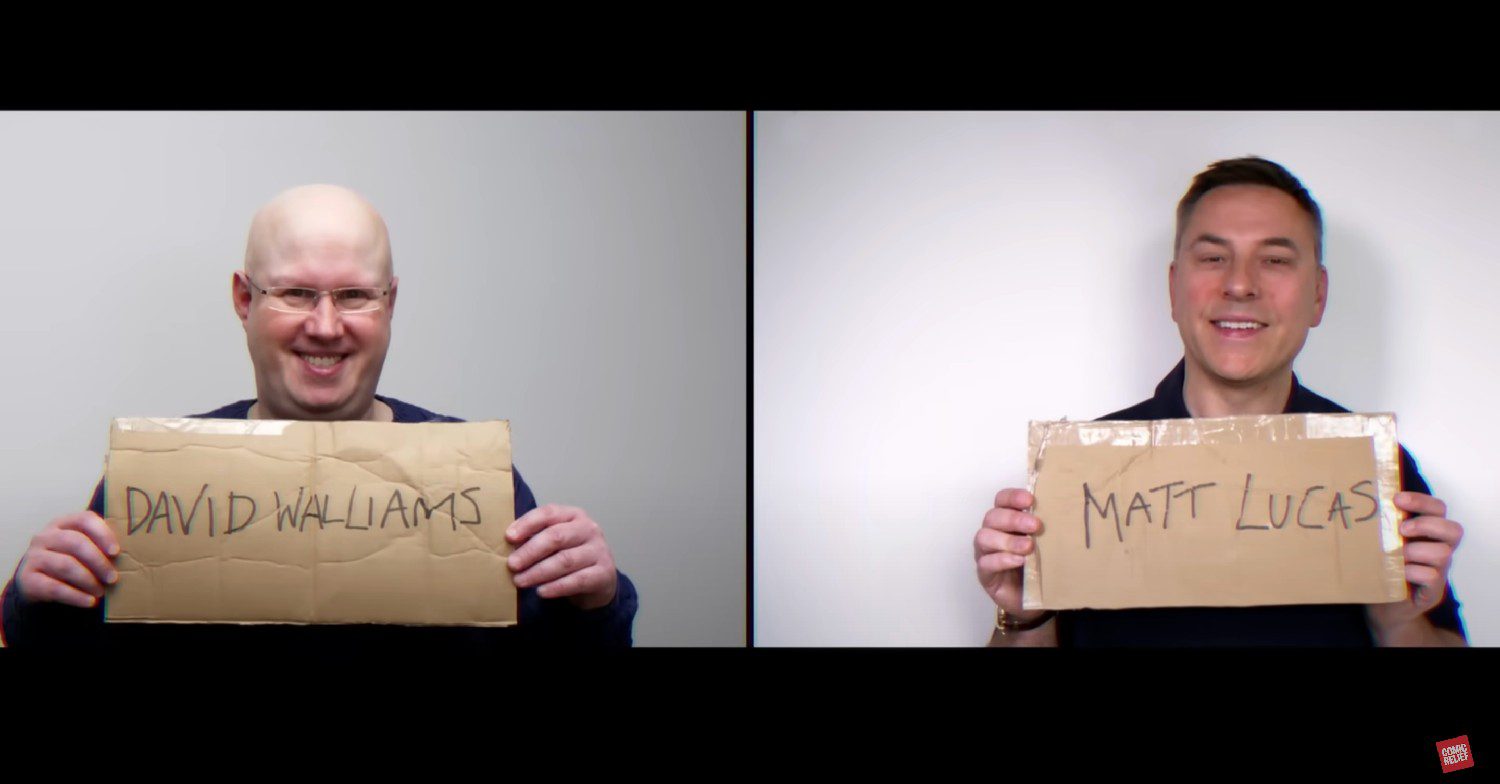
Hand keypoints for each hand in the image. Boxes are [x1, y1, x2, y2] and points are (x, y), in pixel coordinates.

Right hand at [16, 511, 120, 607]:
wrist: (35, 584)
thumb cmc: (69, 562)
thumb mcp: (81, 550)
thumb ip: (100, 546)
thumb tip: (134, 554)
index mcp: (62, 524)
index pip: (84, 519)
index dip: (102, 533)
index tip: (117, 552)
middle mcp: (45, 537)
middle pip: (75, 542)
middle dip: (98, 561)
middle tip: (113, 578)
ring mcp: (33, 557)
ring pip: (65, 565)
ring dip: (88, 580)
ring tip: (101, 591)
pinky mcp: (27, 578)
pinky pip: (53, 587)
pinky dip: (75, 596)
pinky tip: (90, 602)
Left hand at [505, 504, 617, 609]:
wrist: (601, 579)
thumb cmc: (570, 556)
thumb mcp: (555, 542)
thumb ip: (535, 538)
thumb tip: (508, 545)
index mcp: (574, 515)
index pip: (549, 513)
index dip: (528, 524)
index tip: (508, 537)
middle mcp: (589, 529)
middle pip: (557, 536)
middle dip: (530, 551)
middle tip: (511, 564)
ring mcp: (599, 551)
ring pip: (565, 560)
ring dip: (539, 572)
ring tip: (520, 581)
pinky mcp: (604, 573)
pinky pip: (577, 580)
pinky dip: (556, 587)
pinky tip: (541, 592)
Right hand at [974, 488, 1045, 622]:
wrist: (1035, 599)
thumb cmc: (1039, 565)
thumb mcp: (1045, 544)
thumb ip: (1045, 529)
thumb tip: (1064, 511)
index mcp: (1006, 520)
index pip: (1001, 500)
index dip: (1012, 497)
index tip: (1030, 500)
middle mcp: (992, 533)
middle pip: (992, 516)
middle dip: (1014, 519)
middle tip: (1036, 526)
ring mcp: (985, 553)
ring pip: (984, 537)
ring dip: (1007, 540)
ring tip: (1028, 547)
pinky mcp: (984, 574)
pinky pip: (985, 563)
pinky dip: (1002, 560)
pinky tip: (1019, 561)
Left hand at [1366, 491, 1464, 644]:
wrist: (1383, 604)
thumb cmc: (1382, 565)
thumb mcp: (1382, 541)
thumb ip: (1381, 523)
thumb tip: (1359, 499)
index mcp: (1428, 532)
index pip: (1438, 508)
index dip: (1422, 501)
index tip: (1397, 499)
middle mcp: (1439, 548)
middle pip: (1453, 529)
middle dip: (1426, 525)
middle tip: (1402, 529)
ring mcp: (1439, 570)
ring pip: (1443, 553)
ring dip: (1416, 551)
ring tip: (1396, 555)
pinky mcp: (1433, 590)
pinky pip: (1433, 577)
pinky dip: (1413, 572)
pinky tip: (1398, 572)